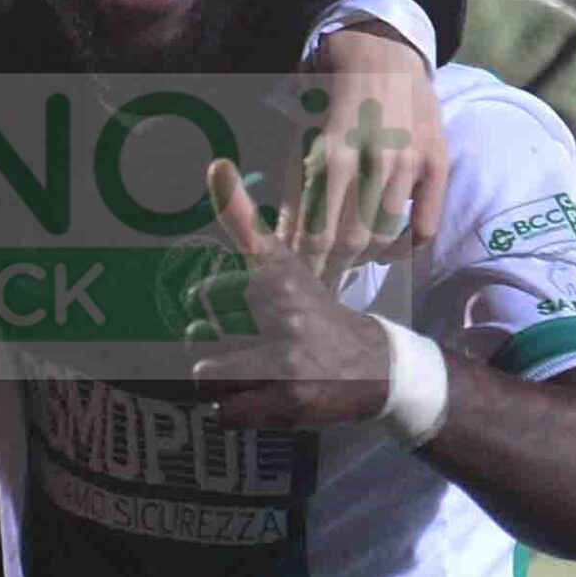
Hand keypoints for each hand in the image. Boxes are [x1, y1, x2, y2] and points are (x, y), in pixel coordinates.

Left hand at [188, 158, 397, 429]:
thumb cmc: (316, 312)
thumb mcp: (285, 261)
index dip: (209, 304)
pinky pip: (225, 410)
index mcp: (278, 277)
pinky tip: (259, 397)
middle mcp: (282, 315)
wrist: (378, 367)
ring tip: (251, 371)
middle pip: (198, 335)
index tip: (233, 308)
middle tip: (245, 345)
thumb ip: (245, 221)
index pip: (204, 293)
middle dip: (211, 344)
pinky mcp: (287, 400)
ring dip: (220, 378)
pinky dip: (233, 409)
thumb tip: (215, 167)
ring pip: (205, 373)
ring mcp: (286, 359)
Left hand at [296, 27, 448, 279]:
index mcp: (329, 157)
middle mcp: (371, 160)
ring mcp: (409, 161)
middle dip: (334, 271)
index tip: (298, 286)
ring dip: (366, 259)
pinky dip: (406, 246)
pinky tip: (391, 250)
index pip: (315, 234)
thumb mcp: (301, 143)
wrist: (379, 55)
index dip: (307, 267)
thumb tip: (283, 243)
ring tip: (351, 268)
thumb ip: (294, 192)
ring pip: (386, 235)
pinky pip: (425, 226)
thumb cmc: (328, 104)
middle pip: (351, 241)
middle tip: (323, 288)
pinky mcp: (438, 161)